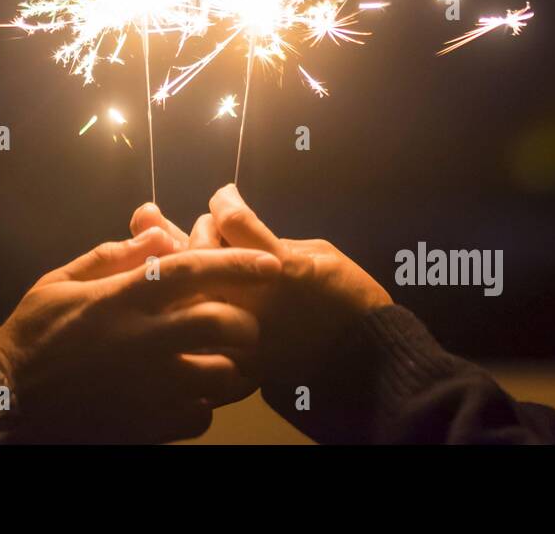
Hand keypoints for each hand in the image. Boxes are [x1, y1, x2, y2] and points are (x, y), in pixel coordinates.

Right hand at [0, 206, 281, 442]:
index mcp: (123, 299)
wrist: (5, 403)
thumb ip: (113, 255)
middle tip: (239, 323)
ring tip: (220, 360)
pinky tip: (188, 394)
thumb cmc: (33, 335)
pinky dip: (204, 405)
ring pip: (223, 376)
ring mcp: (149, 387)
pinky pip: (202, 417)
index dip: (238, 262)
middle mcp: (144, 341)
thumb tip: (161, 233)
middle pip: (225, 324)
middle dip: (244, 321)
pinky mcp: (148, 425)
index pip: (193, 270)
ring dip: (230, 366)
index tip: (271, 263)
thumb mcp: (61, 282)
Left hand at [205, 184, 391, 376]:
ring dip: (196, 269)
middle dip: (205, 231)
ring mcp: (238, 332)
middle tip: (216, 229)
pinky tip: (210, 293)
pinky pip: (200, 322)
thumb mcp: (318, 253)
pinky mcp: (234, 357)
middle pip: (200, 251)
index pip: (231, 220)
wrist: (362, 359)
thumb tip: (238, 235)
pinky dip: (198, 303)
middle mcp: (251, 299)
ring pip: (191, 289)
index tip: (227, 196)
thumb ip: (272, 242)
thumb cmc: (348, 297)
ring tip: (211, 262)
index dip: (225, 200)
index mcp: (278, 268)